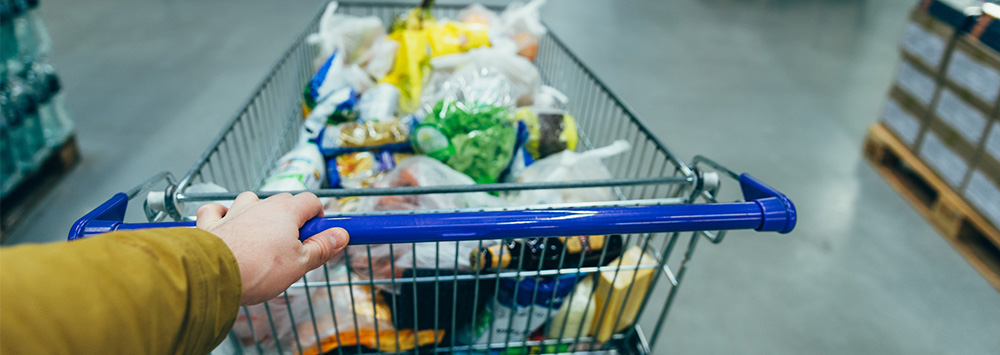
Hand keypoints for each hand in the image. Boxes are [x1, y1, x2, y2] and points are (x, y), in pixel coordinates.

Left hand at [196, 192, 348, 304]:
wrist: (214, 276)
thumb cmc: (259, 270)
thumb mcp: (300, 264)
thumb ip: (322, 248)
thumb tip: (341, 235)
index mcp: (286, 212)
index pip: (311, 201)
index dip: (318, 217)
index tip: (319, 234)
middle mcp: (260, 205)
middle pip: (282, 201)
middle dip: (290, 217)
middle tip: (292, 244)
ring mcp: (233, 212)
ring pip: (249, 201)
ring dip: (256, 212)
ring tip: (259, 236)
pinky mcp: (210, 223)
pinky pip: (214, 210)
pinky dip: (220, 214)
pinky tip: (224, 224)